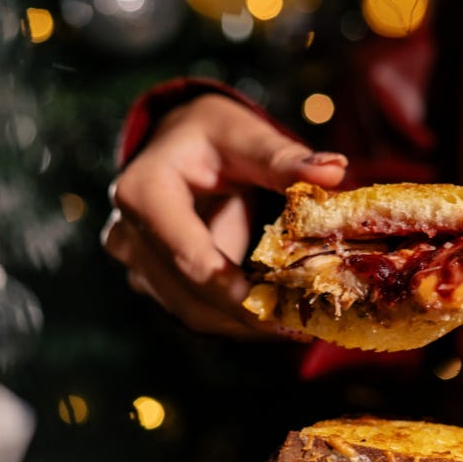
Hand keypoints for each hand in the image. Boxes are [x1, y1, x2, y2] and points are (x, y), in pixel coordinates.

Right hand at [102, 93, 346, 338]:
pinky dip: (241, 322)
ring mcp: (140, 266)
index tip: (273, 310)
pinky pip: (200, 314)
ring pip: (195, 314)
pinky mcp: (158, 286)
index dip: (228, 287)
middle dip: (249, 314)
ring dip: (248, 326)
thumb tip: (333, 169)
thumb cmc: (211, 136)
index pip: (184, 252)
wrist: (179, 147)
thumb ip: (283, 157)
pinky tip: (282, 321)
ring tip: (302, 326)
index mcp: (142, 192)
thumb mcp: (244, 134)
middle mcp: (129, 236)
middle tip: (305, 325)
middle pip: (190, 294)